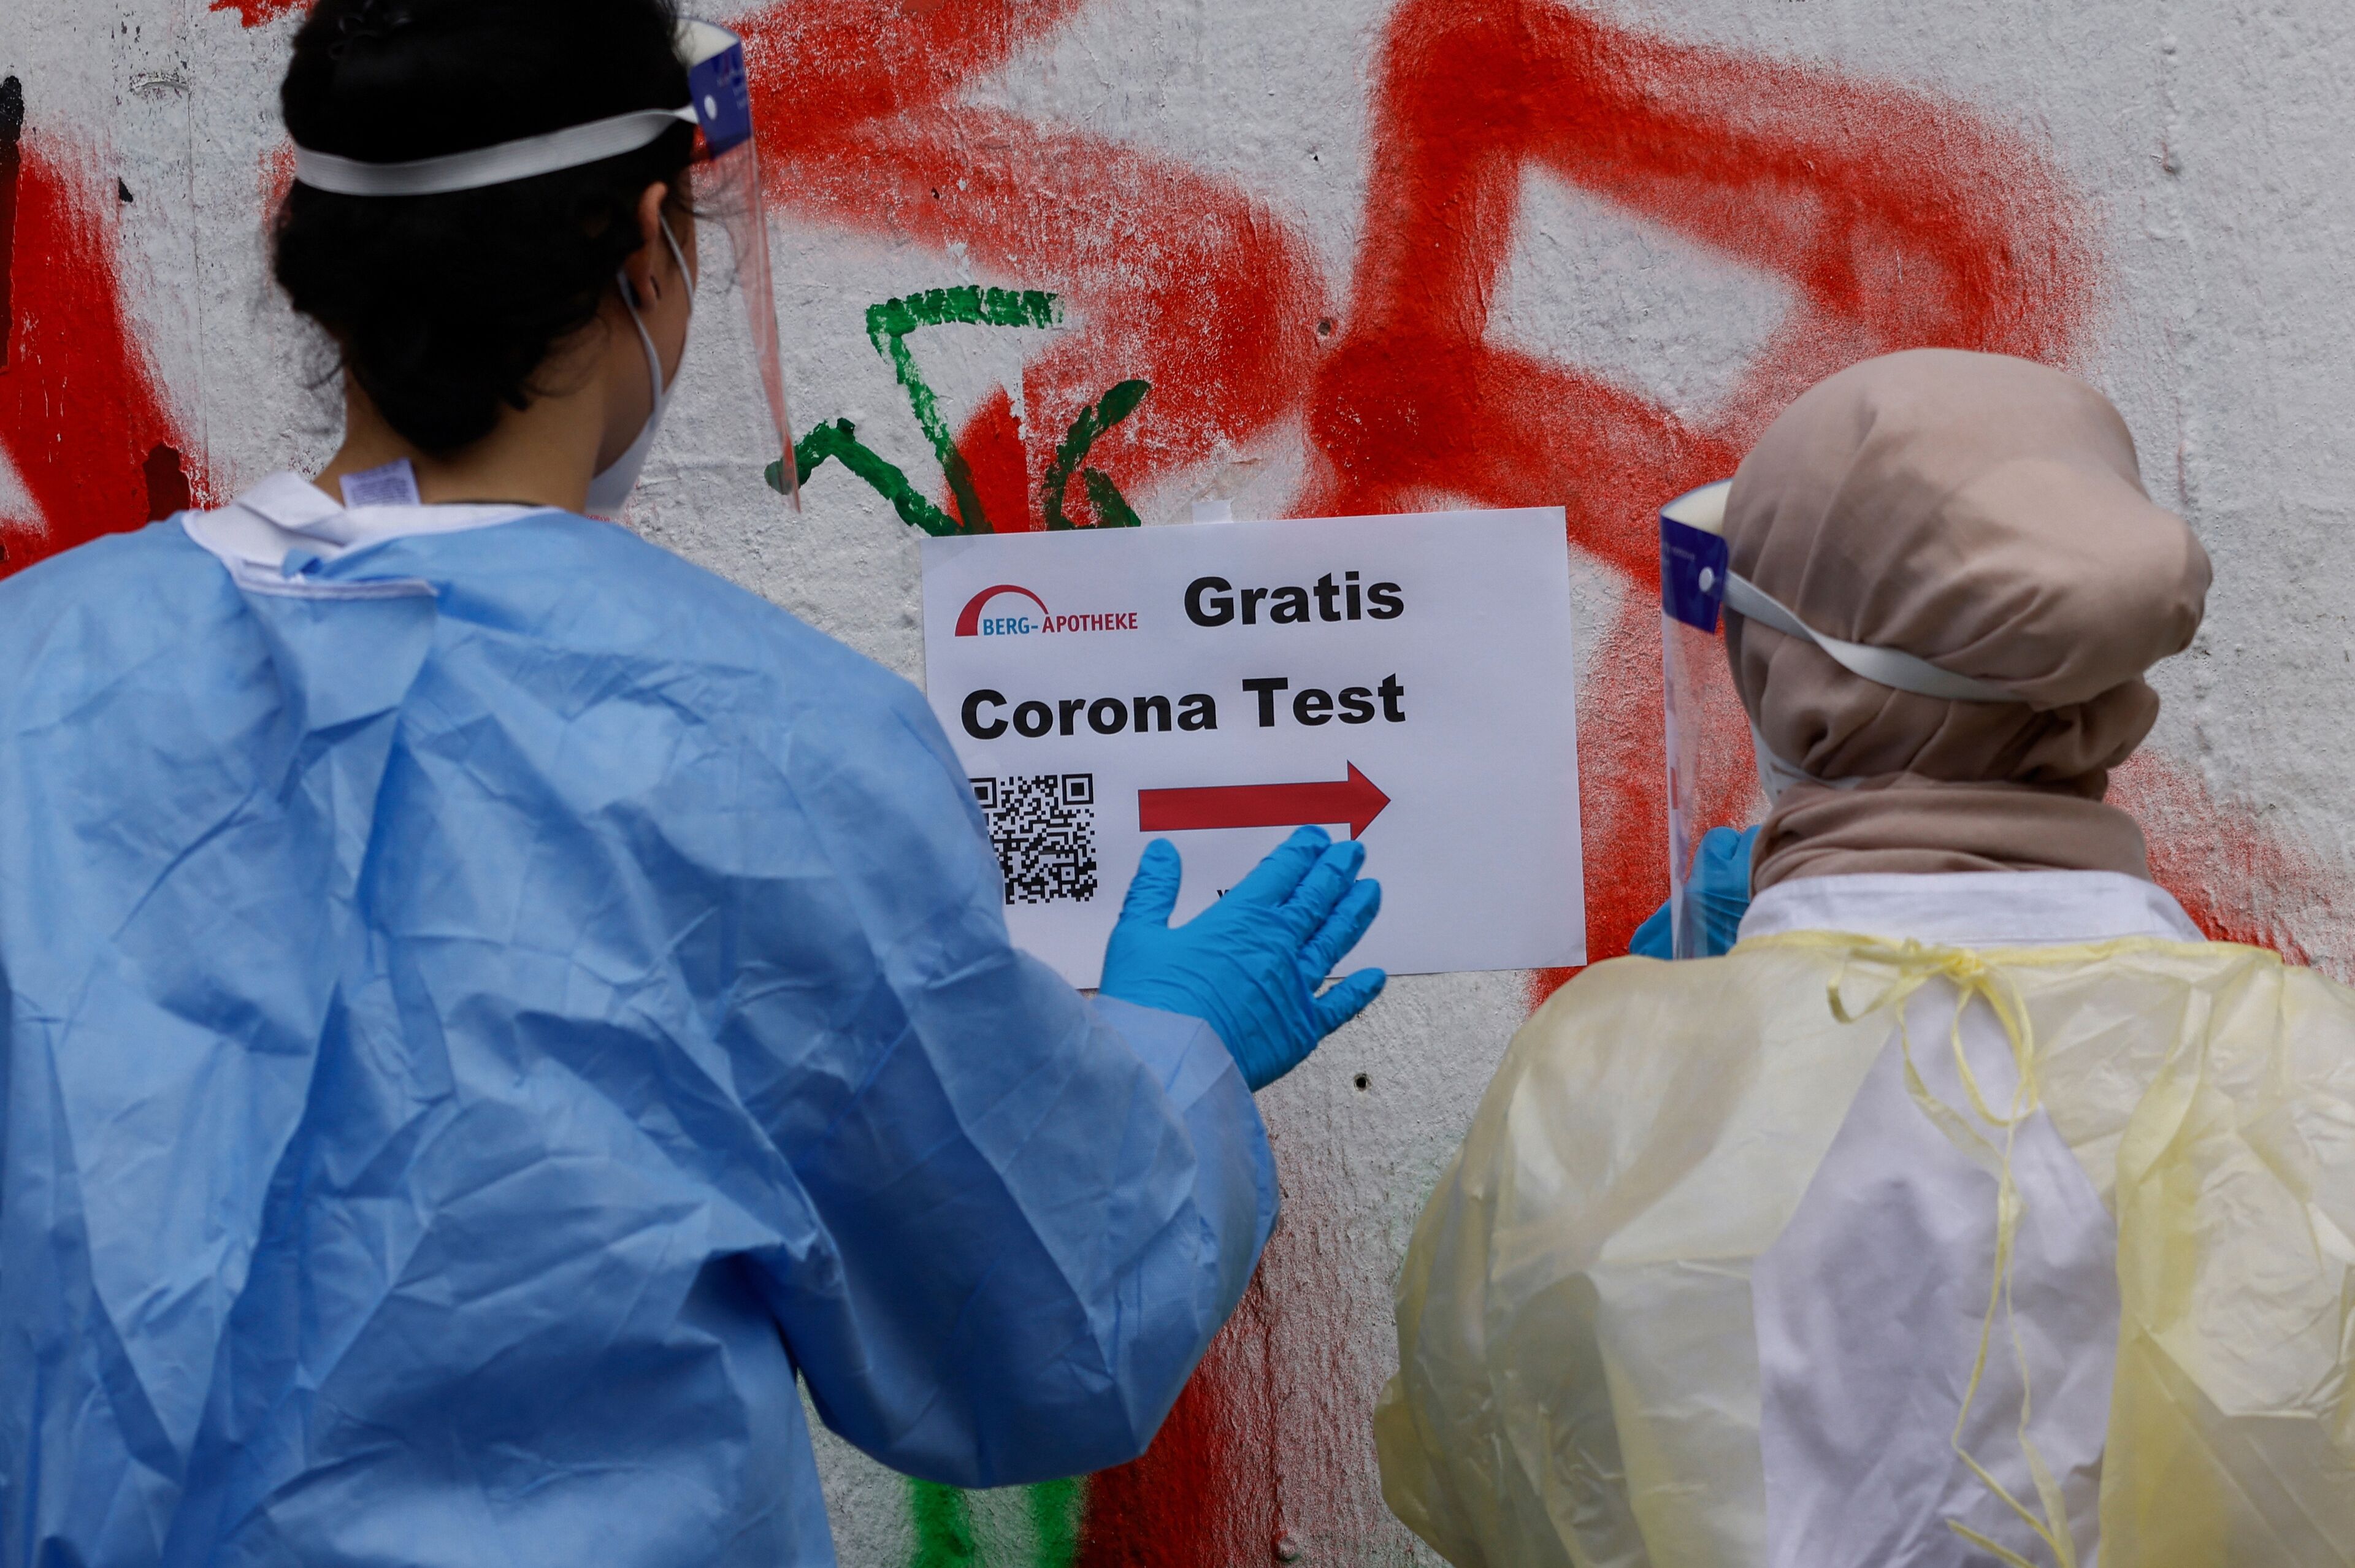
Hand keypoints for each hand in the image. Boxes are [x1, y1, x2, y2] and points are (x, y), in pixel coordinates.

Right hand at [1100, 826, 1385, 1090]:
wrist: (1166, 1065)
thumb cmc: (1148, 1005)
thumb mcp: (1137, 935)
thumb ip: (1153, 890)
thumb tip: (1162, 853)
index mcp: (1240, 920)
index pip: (1281, 873)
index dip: (1302, 851)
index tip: (1316, 838)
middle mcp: (1277, 948)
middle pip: (1316, 898)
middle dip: (1337, 871)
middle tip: (1353, 853)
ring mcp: (1295, 988)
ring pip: (1335, 940)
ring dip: (1355, 912)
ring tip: (1371, 891)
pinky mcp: (1302, 1030)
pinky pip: (1340, 1006)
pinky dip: (1360, 991)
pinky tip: (1376, 977)